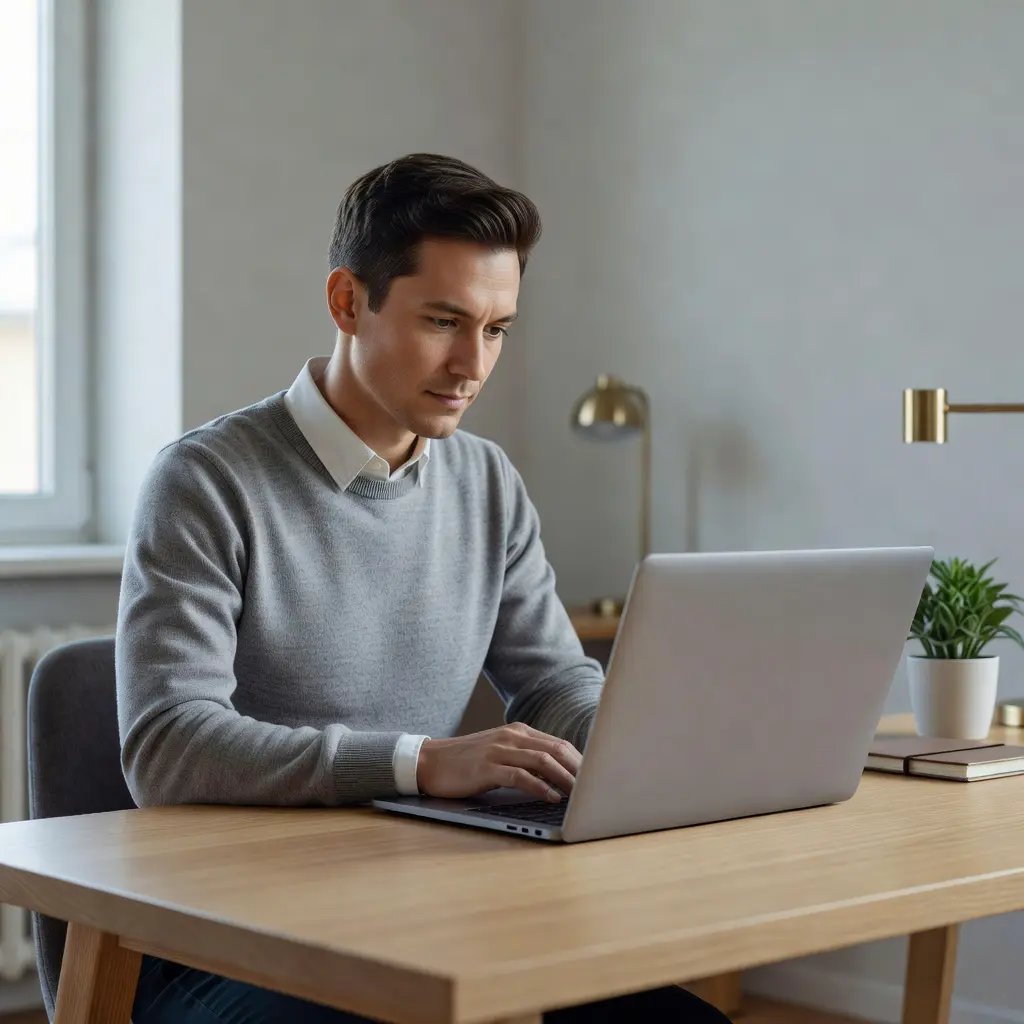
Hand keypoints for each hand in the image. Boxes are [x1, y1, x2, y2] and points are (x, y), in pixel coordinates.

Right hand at [416, 723, 581, 802]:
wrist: (430, 762)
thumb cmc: (468, 763)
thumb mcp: (500, 755)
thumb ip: (526, 760)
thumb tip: (558, 778)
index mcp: (518, 732)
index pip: (558, 744)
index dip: (580, 761)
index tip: (596, 778)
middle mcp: (512, 736)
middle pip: (556, 749)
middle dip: (579, 769)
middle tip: (596, 788)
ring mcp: (499, 749)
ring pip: (542, 760)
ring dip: (565, 778)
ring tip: (580, 794)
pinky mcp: (487, 767)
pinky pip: (519, 775)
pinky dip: (539, 786)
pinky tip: (551, 797)